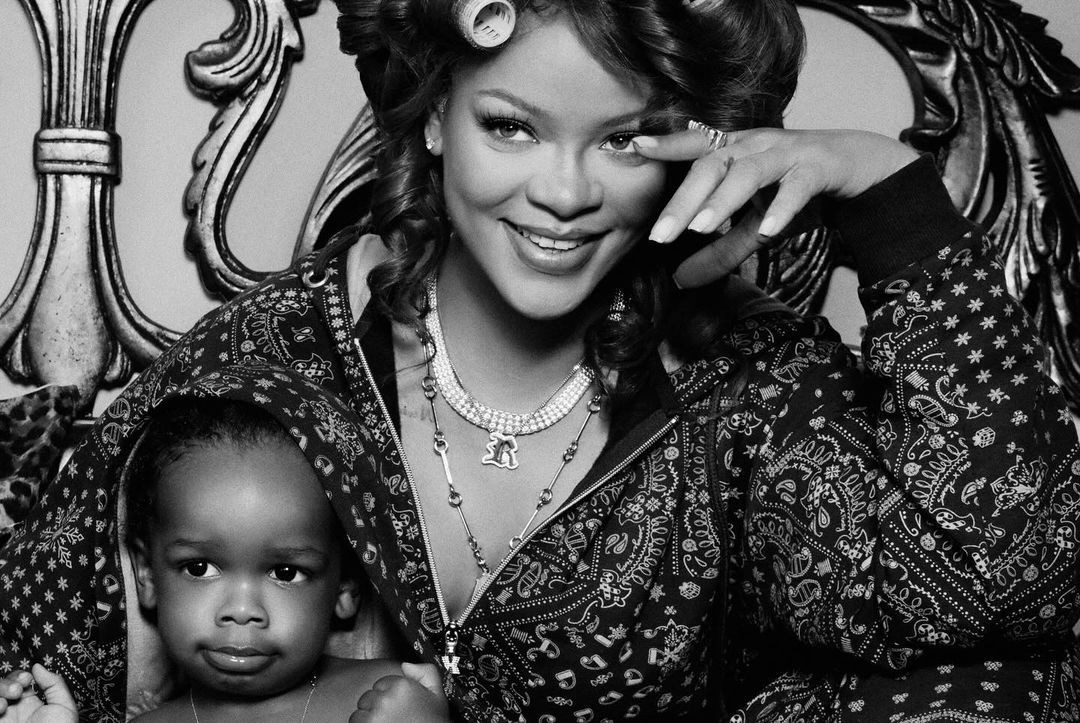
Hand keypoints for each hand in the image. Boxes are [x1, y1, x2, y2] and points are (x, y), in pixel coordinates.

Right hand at [0, 665, 77, 721]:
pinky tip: (1, 708)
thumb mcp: (63, 707)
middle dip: (7, 682)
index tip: (27, 679)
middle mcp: (12, 710)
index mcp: (30, 704)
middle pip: (1, 686)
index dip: (19, 676)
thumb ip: (54, 684)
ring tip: (6, 703)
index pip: (17, 681)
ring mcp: (2, 718)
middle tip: (17, 691)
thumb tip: (37, 666)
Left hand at [350, 662, 447, 721]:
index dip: (388, 696)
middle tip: (392, 718)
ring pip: (360, 711)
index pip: (381, 684)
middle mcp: (387, 698)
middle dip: (376, 707)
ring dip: (368, 718)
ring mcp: (375, 714)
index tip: (397, 706)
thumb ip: (426, 673)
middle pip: (369, 697)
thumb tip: (406, 666)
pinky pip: (355, 722)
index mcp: (403, 686)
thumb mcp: (437, 695)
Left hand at [633, 126, 919, 286]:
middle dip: (684, 201)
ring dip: (723, 200)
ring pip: (749, 173)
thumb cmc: (795, 187)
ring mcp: (788, 154)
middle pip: (712, 167)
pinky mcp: (818, 168)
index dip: (665, 146)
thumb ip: (720, 251)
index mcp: (735, 149)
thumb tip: (679, 282)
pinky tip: (768, 231)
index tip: (632, 149)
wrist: (858, 166)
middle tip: (660, 236)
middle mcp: (756, 145)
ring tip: (701, 228)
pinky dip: (782, 208)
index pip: (694, 146)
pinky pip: (797, 187)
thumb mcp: (753, 224)